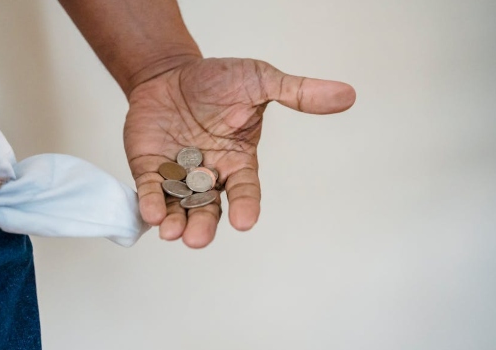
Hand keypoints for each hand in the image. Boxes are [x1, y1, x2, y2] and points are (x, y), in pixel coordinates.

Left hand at [124, 57, 354, 247]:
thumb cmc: (218, 80)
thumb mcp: (260, 81)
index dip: (244, 206)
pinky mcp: (149, 168)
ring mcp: (178, 174)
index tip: (243, 221)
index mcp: (237, 161)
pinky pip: (150, 189)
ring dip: (175, 222)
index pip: (244, 189)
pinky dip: (150, 202)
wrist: (171, 72)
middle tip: (198, 239)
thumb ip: (297, 93)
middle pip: (208, 208)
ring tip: (172, 233)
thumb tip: (346, 95)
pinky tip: (151, 214)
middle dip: (203, 225)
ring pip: (179, 206)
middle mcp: (208, 174)